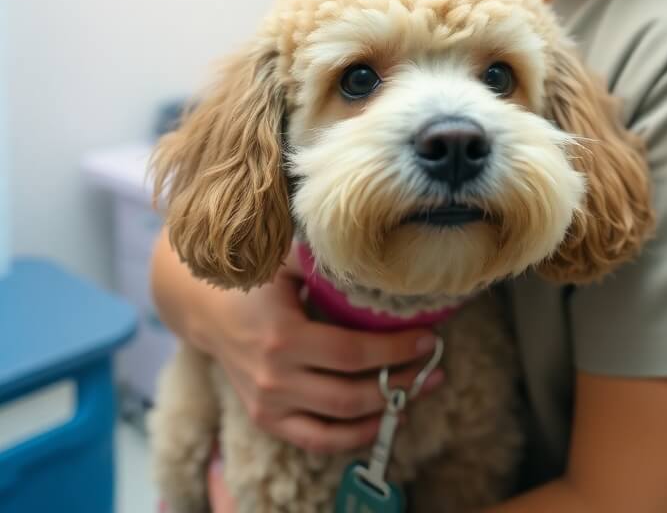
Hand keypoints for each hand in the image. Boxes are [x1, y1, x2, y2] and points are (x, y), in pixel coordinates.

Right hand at [194, 246, 444, 452]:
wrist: (208, 309)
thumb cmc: (257, 279)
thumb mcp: (285, 260)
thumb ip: (323, 258)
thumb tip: (373, 251)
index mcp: (283, 337)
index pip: (352, 353)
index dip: (394, 350)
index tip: (428, 338)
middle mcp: (275, 377)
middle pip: (350, 394)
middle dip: (398, 383)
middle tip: (434, 368)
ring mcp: (269, 404)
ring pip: (337, 423)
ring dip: (383, 413)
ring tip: (418, 393)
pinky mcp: (267, 419)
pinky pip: (315, 439)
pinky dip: (351, 437)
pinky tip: (381, 421)